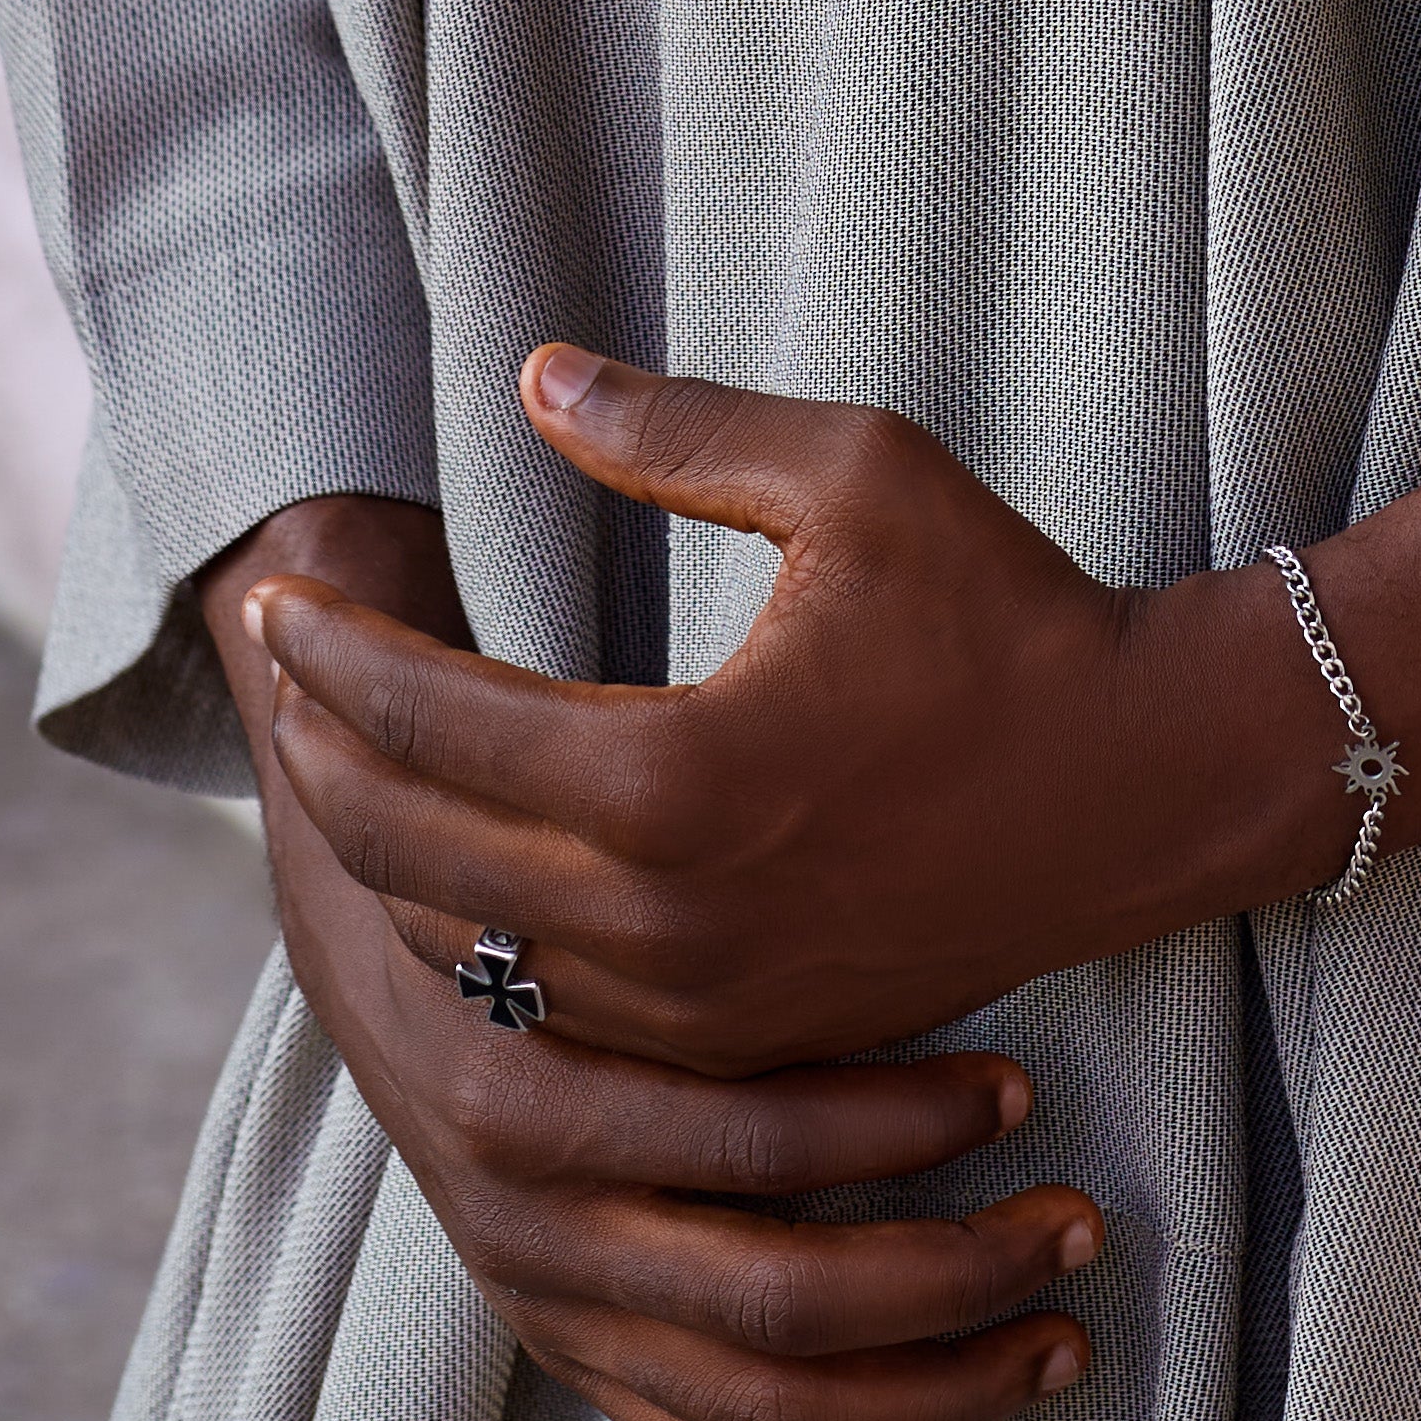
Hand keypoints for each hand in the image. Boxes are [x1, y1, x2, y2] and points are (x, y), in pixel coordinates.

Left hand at [207, 494, 1106, 1420]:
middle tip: (273, 668)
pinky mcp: (740, 1045)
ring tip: (334, 756)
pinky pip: (553, 1009)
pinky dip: (476, 934)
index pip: (436, 725)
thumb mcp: (855, 475)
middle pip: (416, 855)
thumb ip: (678, 431)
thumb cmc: (1009, 609)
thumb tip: (532, 376)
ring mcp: (701, 1005)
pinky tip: (447, 864)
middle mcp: (666, 920)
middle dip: (320, 755)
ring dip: (382, 853)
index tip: (274, 594)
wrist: (1147, 785)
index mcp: (675, 779)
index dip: (336, 656)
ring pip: (470, 951)